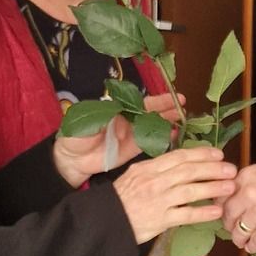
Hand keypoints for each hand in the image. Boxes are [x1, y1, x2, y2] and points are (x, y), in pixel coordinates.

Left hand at [55, 91, 188, 180]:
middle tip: (182, 104)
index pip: (140, 101)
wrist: (72, 159)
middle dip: (167, 107)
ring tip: (183, 118)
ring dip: (168, 121)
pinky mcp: (134, 148)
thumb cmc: (75, 136)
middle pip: (151, 111)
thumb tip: (117, 112)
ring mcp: (132, 134)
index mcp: (117, 109)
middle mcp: (127, 119)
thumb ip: (102, 117)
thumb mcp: (86, 122)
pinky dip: (163, 138)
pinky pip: (151, 141)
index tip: (170, 96)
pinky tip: (175, 134)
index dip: (156, 99)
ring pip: (154, 125)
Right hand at [114, 147, 236, 244]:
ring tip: (230, 187)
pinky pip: (185, 215)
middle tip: (232, 170)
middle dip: (212, 169)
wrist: (105, 222)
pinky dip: (202, 213)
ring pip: (190, 191)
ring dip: (213, 188)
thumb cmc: (121, 198)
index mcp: (149, 168)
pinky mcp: (160, 220)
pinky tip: (216, 212)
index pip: (179, 157)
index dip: (201, 154)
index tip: (218, 154)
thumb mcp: (135, 175)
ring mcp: (158, 201)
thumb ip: (157, 168)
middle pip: (188, 171)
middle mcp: (154, 182)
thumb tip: (182, 161)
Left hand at [223, 163, 255, 252]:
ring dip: (241, 239)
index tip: (230, 214)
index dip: (225, 207)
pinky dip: (254, 247)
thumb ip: (254, 183)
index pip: (223, 195)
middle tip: (236, 230)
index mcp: (248, 176)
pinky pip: (253, 245)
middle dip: (231, 225)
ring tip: (247, 240)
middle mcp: (248, 194)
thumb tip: (238, 196)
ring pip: (238, 233)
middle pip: (227, 215)